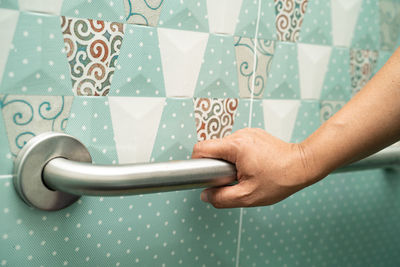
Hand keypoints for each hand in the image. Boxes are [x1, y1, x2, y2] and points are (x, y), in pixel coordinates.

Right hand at [191, 128, 319, 207]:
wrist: (303, 165)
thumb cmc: (281, 178)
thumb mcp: (248, 196)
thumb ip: (222, 198)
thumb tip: (206, 196)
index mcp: (236, 146)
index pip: (201, 148)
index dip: (197, 163)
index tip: (205, 176)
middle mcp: (240, 135)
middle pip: (213, 148)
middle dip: (217, 165)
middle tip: (231, 178)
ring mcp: (248, 133)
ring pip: (225, 148)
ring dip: (228, 161)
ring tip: (244, 173)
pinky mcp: (254, 135)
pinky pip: (237, 146)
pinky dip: (238, 157)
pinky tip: (251, 166)